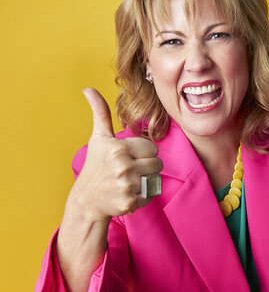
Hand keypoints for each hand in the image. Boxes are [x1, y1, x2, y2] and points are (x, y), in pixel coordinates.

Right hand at [70, 88, 162, 220]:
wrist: (87, 200)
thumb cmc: (96, 165)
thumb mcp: (99, 138)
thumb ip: (100, 112)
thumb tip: (88, 88)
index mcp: (118, 148)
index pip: (152, 148)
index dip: (143, 152)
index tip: (128, 157)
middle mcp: (123, 166)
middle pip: (158, 163)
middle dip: (147, 166)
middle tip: (130, 170)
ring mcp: (127, 185)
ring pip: (157, 178)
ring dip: (147, 180)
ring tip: (130, 181)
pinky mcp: (131, 202)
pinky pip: (152, 194)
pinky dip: (144, 195)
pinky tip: (129, 193)